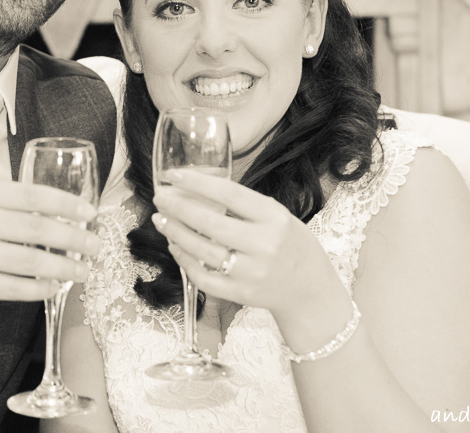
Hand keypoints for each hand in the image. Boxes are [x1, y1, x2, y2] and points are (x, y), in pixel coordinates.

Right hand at [0, 182, 98, 306]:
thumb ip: (10, 203)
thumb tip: (61, 212)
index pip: (33, 195)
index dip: (67, 204)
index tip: (89, 213)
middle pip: (38, 229)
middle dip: (74, 238)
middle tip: (94, 245)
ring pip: (31, 262)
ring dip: (64, 268)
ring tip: (82, 270)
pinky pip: (16, 288)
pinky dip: (40, 289)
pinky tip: (54, 287)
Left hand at [151, 169, 343, 321]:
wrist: (310, 290)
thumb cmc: (289, 244)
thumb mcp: (277, 216)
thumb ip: (244, 206)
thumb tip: (196, 188)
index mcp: (274, 218)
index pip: (230, 194)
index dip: (198, 183)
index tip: (174, 175)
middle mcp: (264, 245)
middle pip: (211, 223)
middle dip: (178, 208)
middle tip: (160, 197)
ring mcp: (252, 273)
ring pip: (202, 251)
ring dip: (175, 233)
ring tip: (161, 220)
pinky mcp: (241, 294)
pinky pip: (203, 277)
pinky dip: (184, 260)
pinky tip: (175, 246)